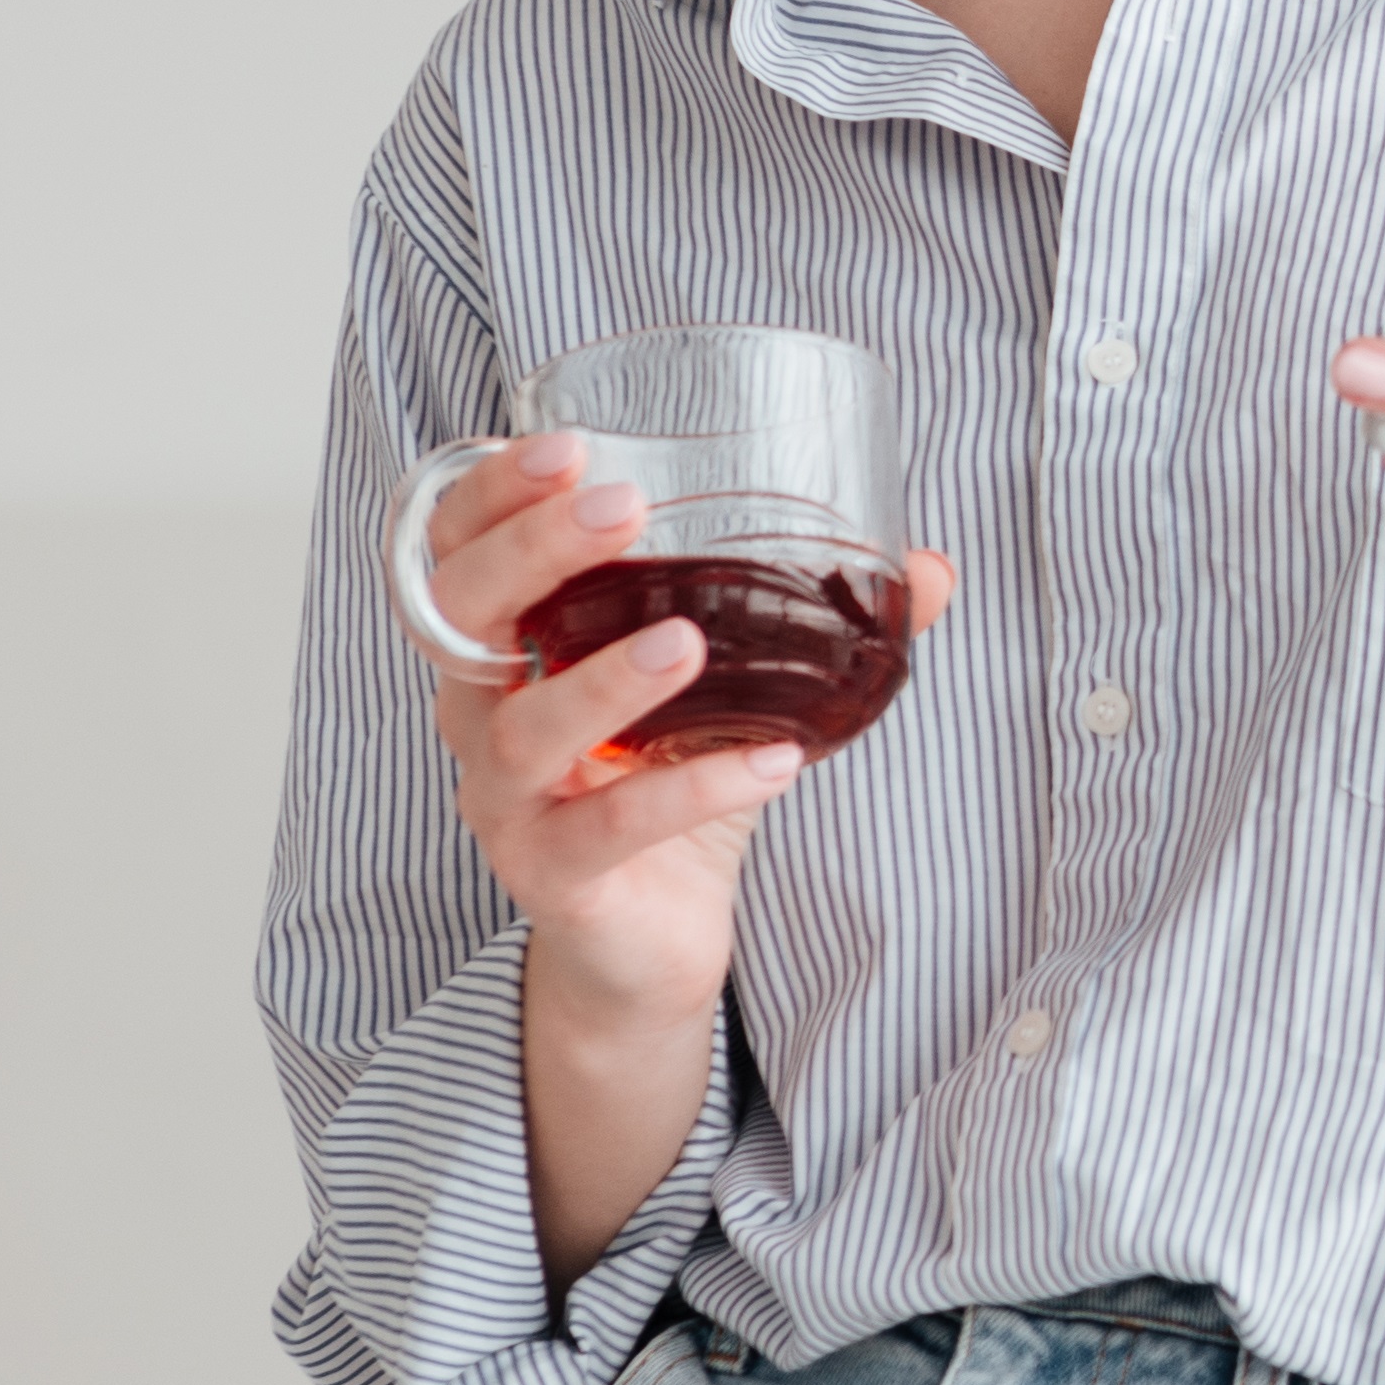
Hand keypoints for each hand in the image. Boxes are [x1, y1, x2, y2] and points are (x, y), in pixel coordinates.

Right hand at [424, 431, 954, 1033]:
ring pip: (522, 730)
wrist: (651, 936)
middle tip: (620, 510)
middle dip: (533, 553)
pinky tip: (776, 760)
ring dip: (604, 680)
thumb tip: (929, 566)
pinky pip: (610, 830)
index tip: (565, 448)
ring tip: (688, 641)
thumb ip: (814, 620)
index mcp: (506, 645)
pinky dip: (694, 791)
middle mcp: (480, 713)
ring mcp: (506, 800)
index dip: (492, 495)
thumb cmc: (666, 781)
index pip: (455, 549)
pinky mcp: (552, 875)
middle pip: (461, 617)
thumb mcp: (735, 685)